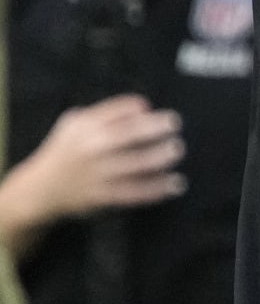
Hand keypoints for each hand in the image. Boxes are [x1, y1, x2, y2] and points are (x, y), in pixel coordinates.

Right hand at [14, 94, 185, 220]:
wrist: (38, 190)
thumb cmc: (64, 151)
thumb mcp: (74, 124)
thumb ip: (104, 113)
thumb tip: (143, 107)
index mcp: (85, 127)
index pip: (119, 111)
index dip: (141, 109)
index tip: (159, 112)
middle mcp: (92, 148)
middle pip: (131, 134)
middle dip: (157, 128)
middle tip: (175, 126)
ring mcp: (97, 174)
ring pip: (137, 164)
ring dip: (162, 157)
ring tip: (176, 151)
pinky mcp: (102, 197)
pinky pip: (135, 192)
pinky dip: (158, 188)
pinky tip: (175, 184)